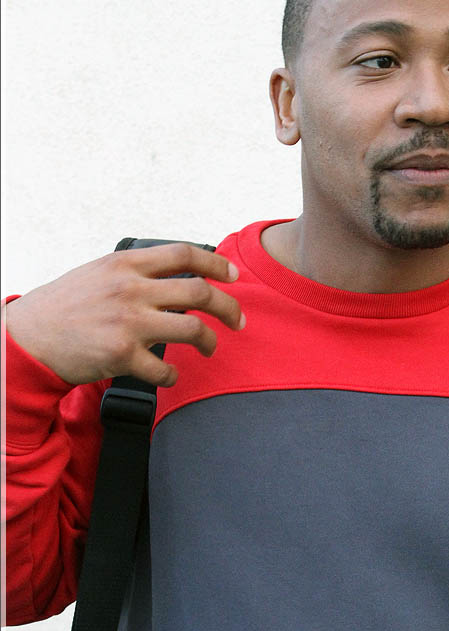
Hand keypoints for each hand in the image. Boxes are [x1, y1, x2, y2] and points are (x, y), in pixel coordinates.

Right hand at [3, 241, 243, 386]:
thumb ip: (134, 273)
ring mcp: (128, 322)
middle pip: (200, 292)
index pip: (184, 255)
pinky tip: (168, 375)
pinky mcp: (122, 355)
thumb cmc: (63, 307)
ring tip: (209, 348)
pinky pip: (165, 369)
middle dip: (229, 308)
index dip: (216, 264)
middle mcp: (130, 289)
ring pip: (193, 329)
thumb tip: (175, 276)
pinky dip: (172, 375)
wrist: (28, 338)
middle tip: (238, 321)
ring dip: (209, 341)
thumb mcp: (97, 274)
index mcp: (125, 264)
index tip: (233, 276)